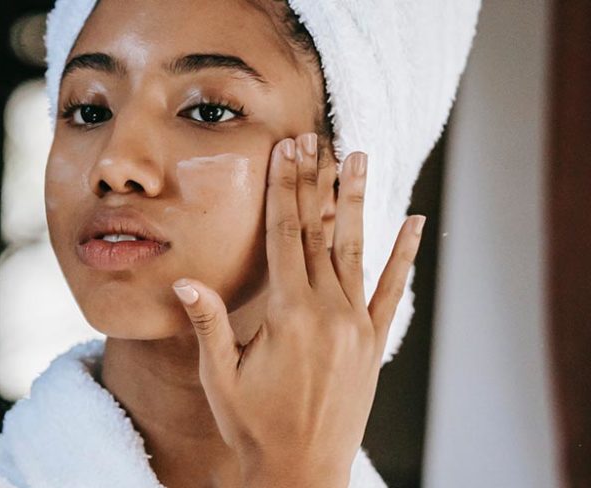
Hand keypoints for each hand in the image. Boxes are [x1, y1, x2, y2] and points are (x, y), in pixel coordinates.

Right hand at [171, 135, 424, 486]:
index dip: (285, 190)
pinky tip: (414, 223)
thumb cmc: (252, 426)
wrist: (301, 473)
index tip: (287, 151)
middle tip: (315, 138)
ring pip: (356, 250)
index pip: (286, 236)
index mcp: (289, 316)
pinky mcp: (373, 344)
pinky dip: (402, 256)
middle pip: (319, 232)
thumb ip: (209, 325)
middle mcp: (329, 313)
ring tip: (360, 158)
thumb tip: (185, 281)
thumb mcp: (219, 377)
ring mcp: (357, 327)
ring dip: (357, 202)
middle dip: (315, 182)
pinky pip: (390, 291)